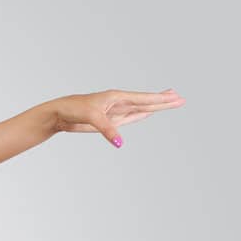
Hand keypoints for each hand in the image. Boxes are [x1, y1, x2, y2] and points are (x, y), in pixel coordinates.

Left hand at [51, 88, 185, 147]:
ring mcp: (115, 111)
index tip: (175, 97)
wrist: (60, 114)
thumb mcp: (92, 118)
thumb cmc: (73, 109)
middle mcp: (118, 102)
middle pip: (146, 102)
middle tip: (180, 98)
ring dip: (155, 106)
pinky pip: (130, 117)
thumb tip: (119, 144)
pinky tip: (148, 111)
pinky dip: (141, 114)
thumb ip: (107, 129)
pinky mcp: (110, 120)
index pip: (144, 98)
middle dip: (163, 101)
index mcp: (117, 97)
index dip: (160, 99)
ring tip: (169, 101)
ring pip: (140, 109)